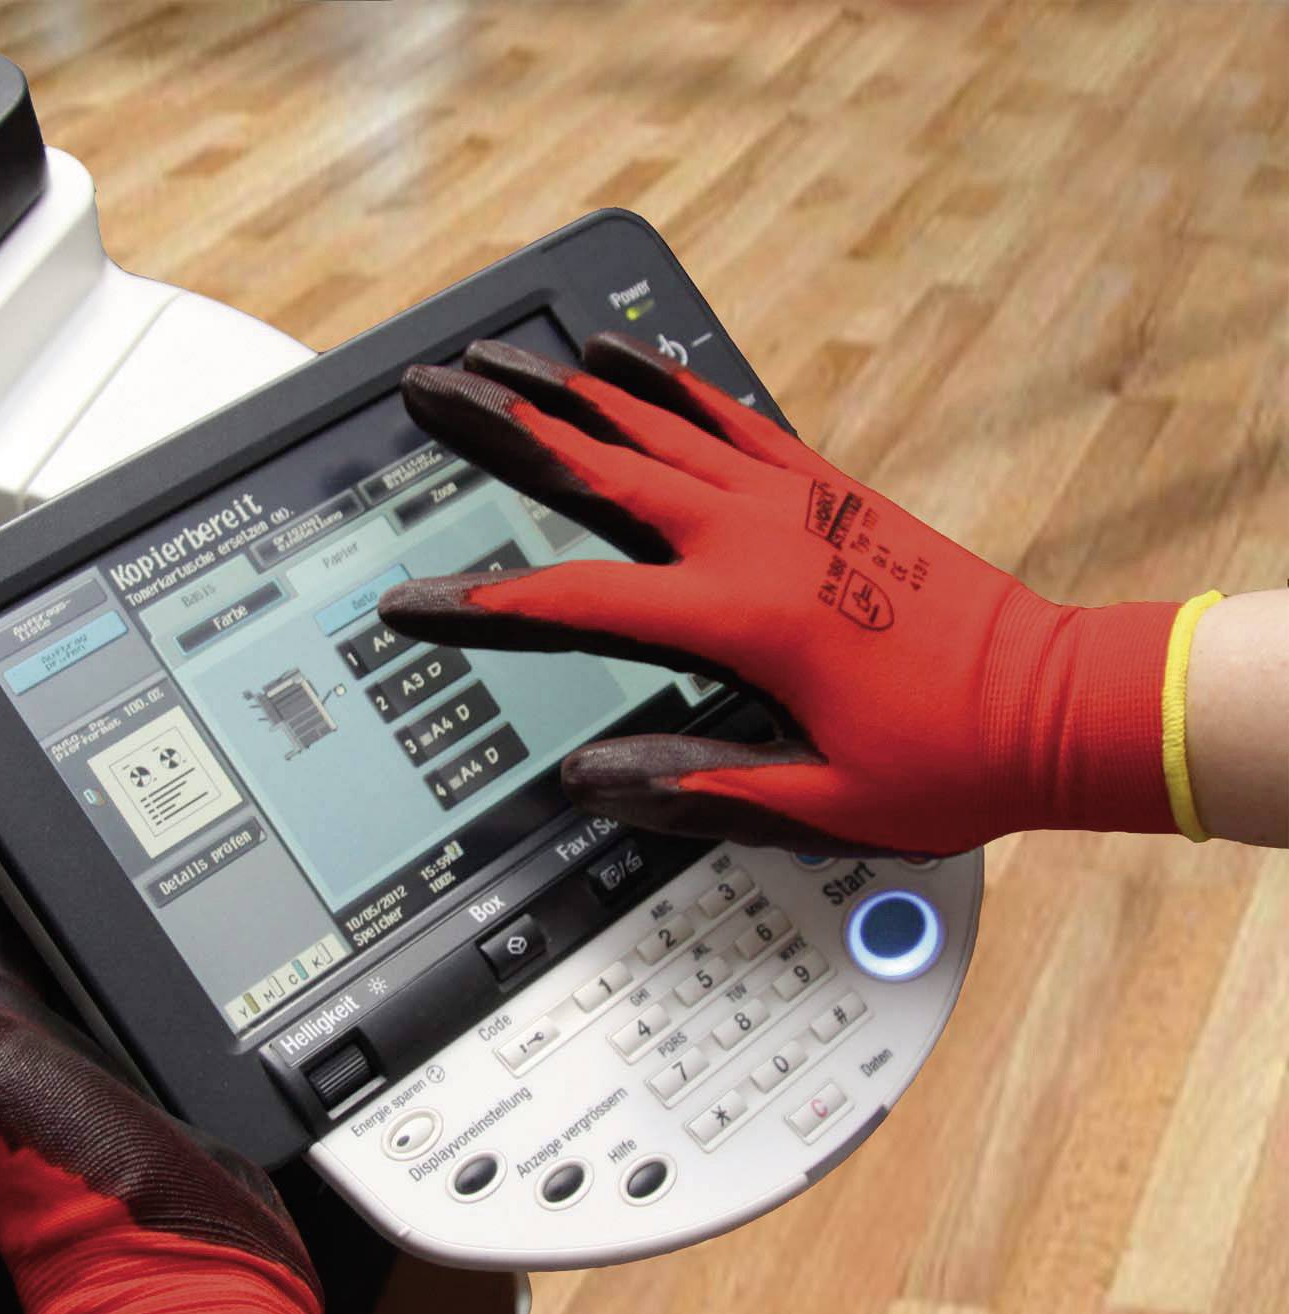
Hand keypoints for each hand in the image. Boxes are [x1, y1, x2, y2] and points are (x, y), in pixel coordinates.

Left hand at [0, 757, 428, 1313]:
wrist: (189, 1283)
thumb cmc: (73, 1192)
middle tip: (29, 731)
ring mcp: (71, 1037)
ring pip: (57, 917)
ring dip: (65, 856)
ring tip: (104, 780)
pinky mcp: (138, 1054)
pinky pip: (120, 959)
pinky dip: (134, 913)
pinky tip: (173, 884)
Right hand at [380, 332, 1210, 854]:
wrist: (1056, 704)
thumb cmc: (948, 761)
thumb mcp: (818, 806)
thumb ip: (697, 791)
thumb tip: (589, 782)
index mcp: (741, 622)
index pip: (574, 608)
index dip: (481, 609)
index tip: (409, 606)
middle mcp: (754, 542)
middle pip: (597, 470)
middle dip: (499, 429)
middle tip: (426, 390)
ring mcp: (790, 503)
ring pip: (652, 428)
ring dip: (563, 390)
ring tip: (492, 357)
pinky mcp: (822, 488)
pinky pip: (727, 417)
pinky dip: (667, 383)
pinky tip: (618, 355)